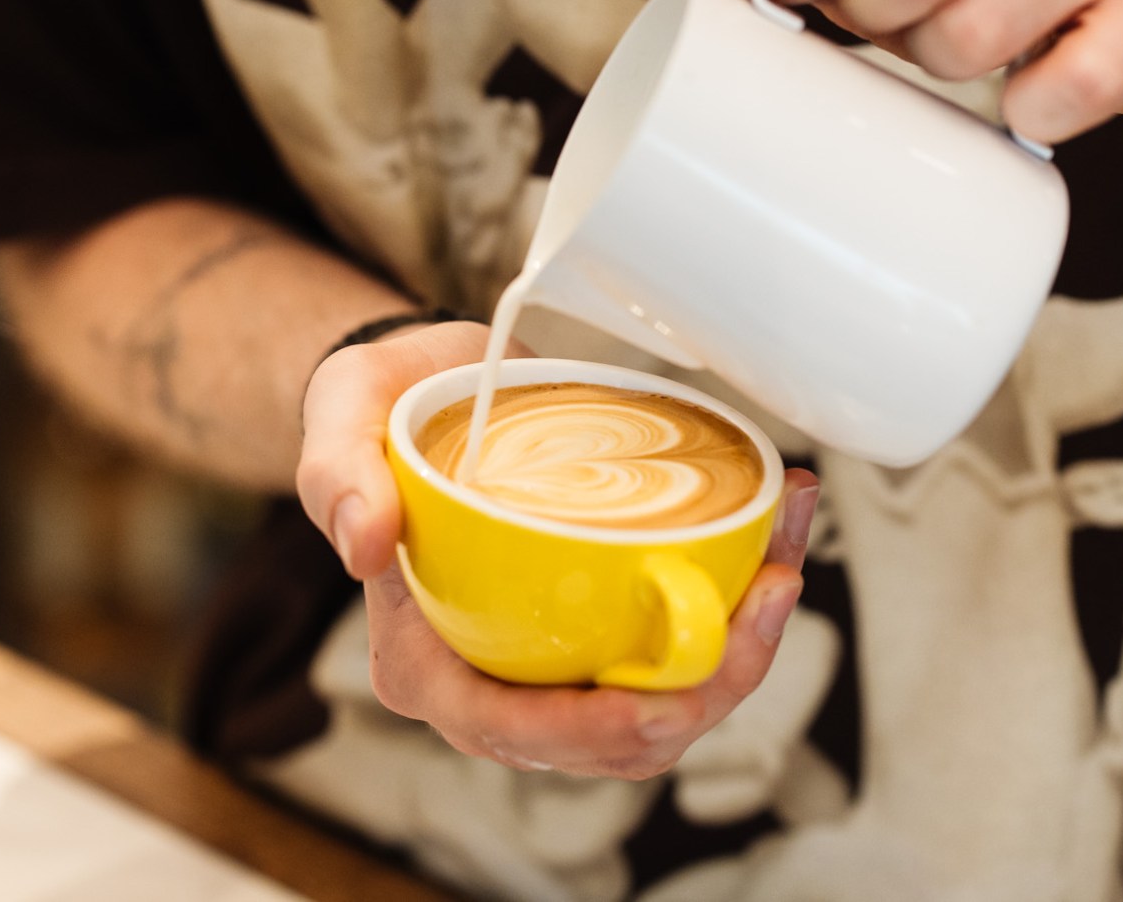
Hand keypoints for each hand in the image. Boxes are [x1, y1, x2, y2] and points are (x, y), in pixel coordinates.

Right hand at [298, 323, 819, 777]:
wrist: (416, 387)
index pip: (511, 730)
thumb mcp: (341, 419)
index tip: (664, 700)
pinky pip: (675, 643)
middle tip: (769, 592)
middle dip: (708, 687)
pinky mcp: (596, 617)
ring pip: (662, 700)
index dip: (594, 733)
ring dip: (739, 649)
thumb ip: (338, 475)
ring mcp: (549, 655)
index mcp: (426, 661)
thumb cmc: (374, 413)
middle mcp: (492, 677)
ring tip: (785, 556)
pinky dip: (733, 604)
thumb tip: (364, 545)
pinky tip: (772, 534)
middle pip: (613, 735)